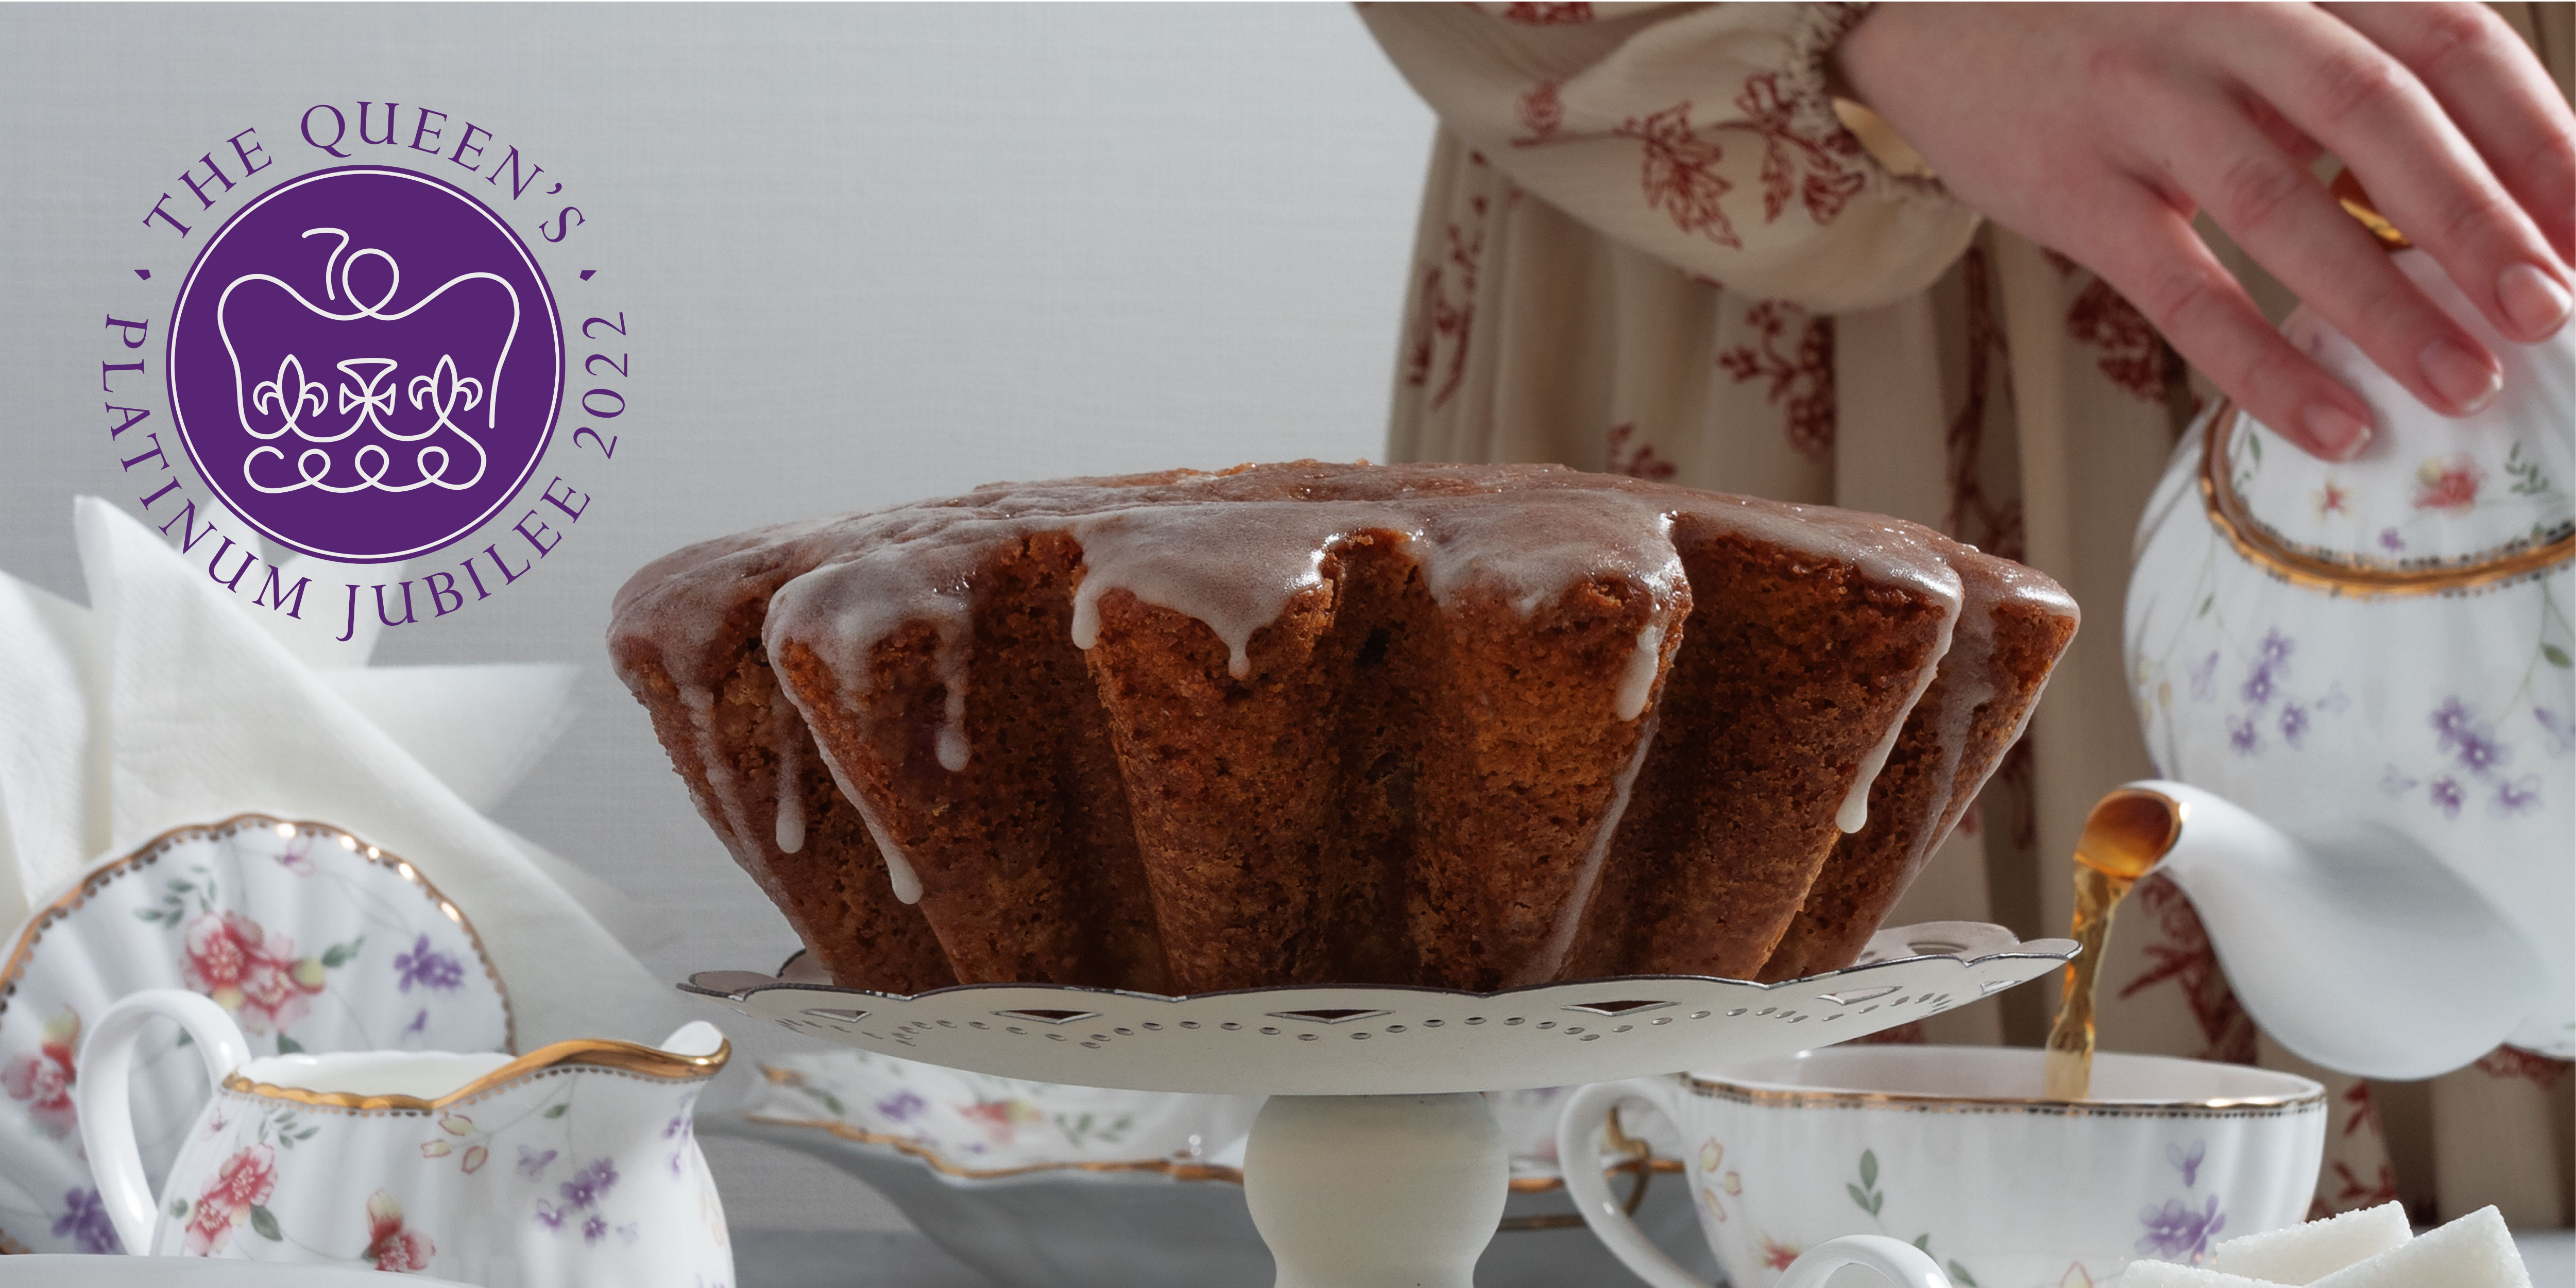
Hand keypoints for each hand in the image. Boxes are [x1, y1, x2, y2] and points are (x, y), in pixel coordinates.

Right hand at [1834, 3, 2575, 459]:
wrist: (1932, 16)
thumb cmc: (2119, 34)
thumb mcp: (2244, 19)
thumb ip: (2346, 81)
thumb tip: (2489, 202)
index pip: (2450, 39)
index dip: (2537, 134)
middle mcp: (2226, 14)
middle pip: (2382, 112)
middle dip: (2480, 220)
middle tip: (2550, 313)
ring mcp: (2140, 96)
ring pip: (2282, 201)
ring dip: (2384, 303)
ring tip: (2463, 384)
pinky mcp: (2070, 181)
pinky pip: (2180, 283)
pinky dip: (2260, 359)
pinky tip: (2329, 421)